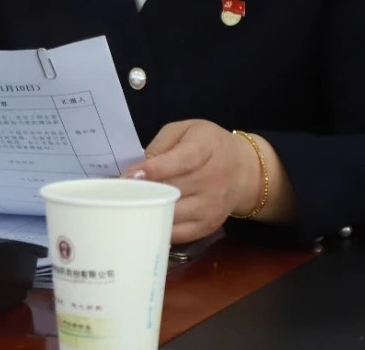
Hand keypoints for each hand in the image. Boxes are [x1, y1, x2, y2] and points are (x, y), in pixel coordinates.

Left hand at [124, 120, 260, 243]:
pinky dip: (159, 228)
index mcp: (207, 148)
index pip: (182, 161)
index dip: (154, 169)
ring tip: (130, 205)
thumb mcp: (186, 130)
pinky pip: (179, 234)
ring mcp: (212, 206)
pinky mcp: (208, 226)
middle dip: (144, 192)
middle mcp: (213, 179)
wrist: (243, 170)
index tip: (129, 175)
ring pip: (173, 214)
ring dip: (149, 211)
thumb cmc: (208, 145)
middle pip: (174, 190)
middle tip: (121, 192)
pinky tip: (146, 218)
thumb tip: (139, 169)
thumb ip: (161, 144)